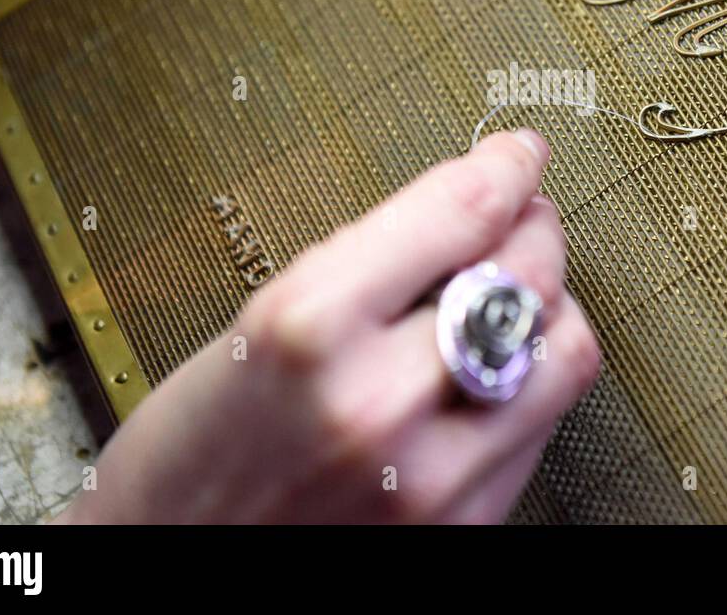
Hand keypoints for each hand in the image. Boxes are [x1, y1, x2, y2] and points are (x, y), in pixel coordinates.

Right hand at [58, 131, 600, 523]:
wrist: (165, 570)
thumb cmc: (188, 457)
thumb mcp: (251, 326)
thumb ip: (361, 266)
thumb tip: (457, 215)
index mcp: (310, 326)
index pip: (461, 211)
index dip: (507, 167)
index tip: (518, 156)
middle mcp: (378, 401)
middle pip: (528, 272)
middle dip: (534, 226)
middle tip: (521, 215)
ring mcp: (428, 477)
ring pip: (561, 349)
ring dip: (549, 306)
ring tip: (519, 293)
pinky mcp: (460, 528)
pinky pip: (540, 427)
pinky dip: (527, 380)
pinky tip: (494, 368)